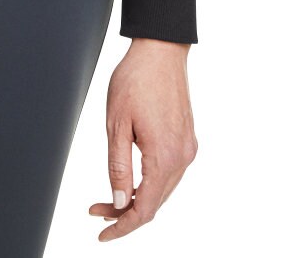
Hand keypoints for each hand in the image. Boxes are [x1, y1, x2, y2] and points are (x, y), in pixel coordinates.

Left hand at [89, 37, 197, 240]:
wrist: (161, 50)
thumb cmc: (135, 80)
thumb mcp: (116, 124)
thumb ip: (117, 167)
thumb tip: (118, 203)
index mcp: (165, 156)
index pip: (145, 208)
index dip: (122, 226)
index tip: (102, 234)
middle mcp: (182, 157)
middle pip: (155, 202)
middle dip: (125, 212)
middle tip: (96, 211)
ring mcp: (187, 148)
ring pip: (162, 189)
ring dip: (137, 197)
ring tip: (109, 197)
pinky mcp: (187, 139)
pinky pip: (169, 172)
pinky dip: (150, 182)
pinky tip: (131, 179)